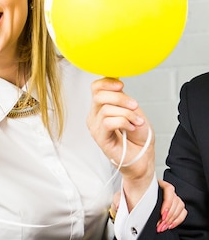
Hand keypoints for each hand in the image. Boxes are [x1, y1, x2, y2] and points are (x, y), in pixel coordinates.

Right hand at [87, 77, 154, 209]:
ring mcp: (96, 127)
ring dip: (126, 113)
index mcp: (101, 107)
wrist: (143, 157)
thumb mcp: (133, 110)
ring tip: (136, 121)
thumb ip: (122, 98)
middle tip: (134, 105)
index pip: (95, 88)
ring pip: (106, 109)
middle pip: (99, 96)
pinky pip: (108, 122)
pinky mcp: (100, 138)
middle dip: (120, 97)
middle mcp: (95, 116)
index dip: (107, 82)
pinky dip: (124, 122)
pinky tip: (131, 127)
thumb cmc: (138, 137)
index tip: (121, 85)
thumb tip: (117, 83)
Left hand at [110, 182, 186, 231]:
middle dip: (169, 215)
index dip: (168, 202)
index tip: (162, 213)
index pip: (169, 189)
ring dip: (173, 218)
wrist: (128, 204)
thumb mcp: (122, 197)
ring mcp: (169, 199)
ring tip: (163, 226)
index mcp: (154, 185)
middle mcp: (163, 191)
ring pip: (180, 206)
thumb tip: (118, 205)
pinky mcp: (172, 208)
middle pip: (176, 200)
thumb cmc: (128, 198)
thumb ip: (119, 200)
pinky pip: (182, 212)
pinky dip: (177, 220)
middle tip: (161, 224)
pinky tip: (169, 225)